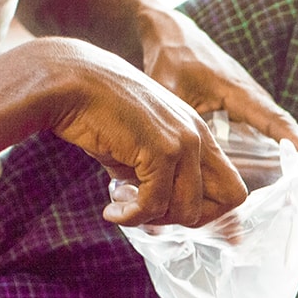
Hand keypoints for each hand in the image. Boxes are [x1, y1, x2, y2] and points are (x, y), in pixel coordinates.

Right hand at [38, 38, 247, 225]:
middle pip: (229, 201)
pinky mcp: (161, 150)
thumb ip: (158, 176)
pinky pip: (155, 206)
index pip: (231, 187)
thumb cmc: (96, 112)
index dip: (206, 208)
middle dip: (190, 217)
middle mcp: (198, 137)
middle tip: (151, 211)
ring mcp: (183, 142)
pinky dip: (132, 216)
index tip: (169, 208)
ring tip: (123, 204)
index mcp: (198, 134)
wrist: (67, 80)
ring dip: (154, 218)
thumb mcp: (139, 146)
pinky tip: (112, 211)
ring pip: (188, 210)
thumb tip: (161, 214)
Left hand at [138, 5, 297, 150]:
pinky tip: (276, 172)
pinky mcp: (245, 109)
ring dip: (292, 154)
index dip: (296, 142)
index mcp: (240, 93)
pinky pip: (267, 131)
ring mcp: (251, 104)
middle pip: (285, 129)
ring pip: (278, 131)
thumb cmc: (174, 58)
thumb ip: (182, 122)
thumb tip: (188, 161)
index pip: (275, 121)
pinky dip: (275, 149)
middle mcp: (253, 98)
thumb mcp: (172, 90)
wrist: (174, 36)